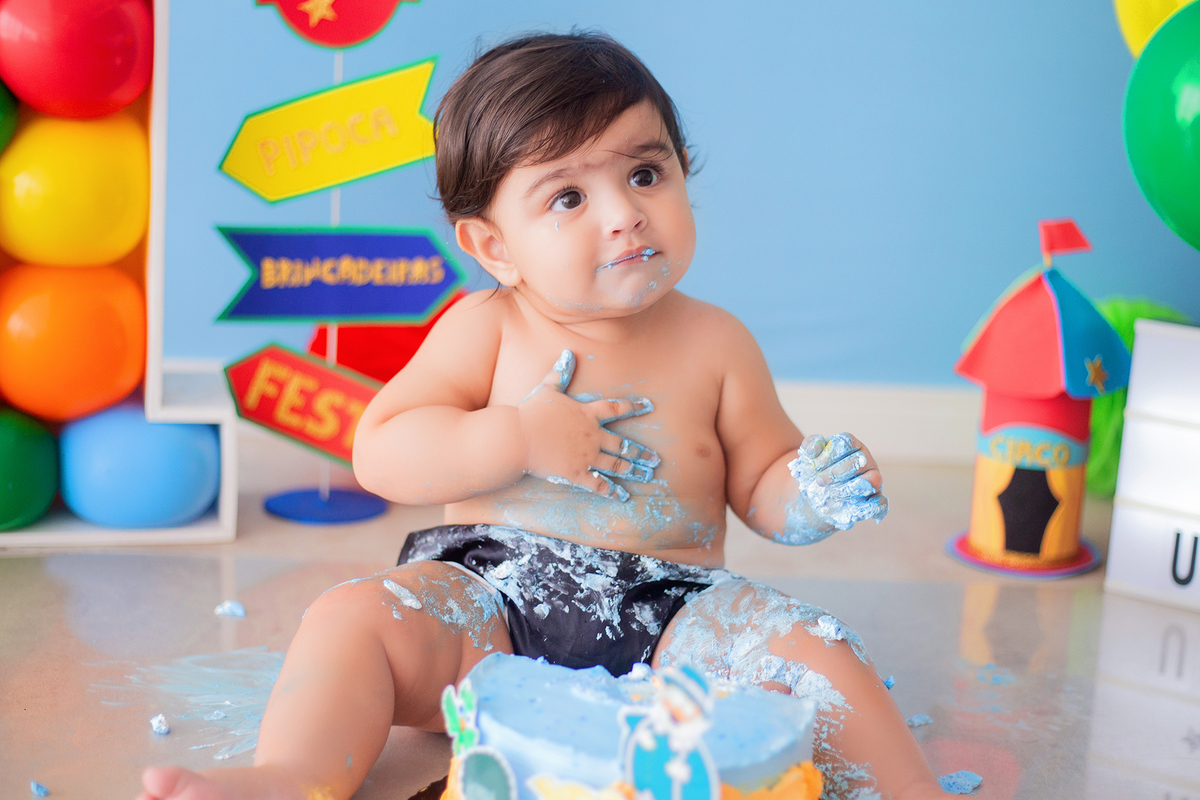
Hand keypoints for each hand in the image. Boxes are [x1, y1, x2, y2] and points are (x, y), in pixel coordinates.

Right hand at [517, 349, 658, 500]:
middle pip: (623, 445)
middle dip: (641, 452)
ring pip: (616, 465)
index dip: (634, 407)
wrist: (518, 437)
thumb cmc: (530, 412)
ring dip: (633, 470)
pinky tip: (622, 496)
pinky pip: (598, 484)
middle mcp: (592, 435)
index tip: (648, 407)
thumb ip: (560, 373)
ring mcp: (586, 456)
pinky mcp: (576, 473)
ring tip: (646, 475)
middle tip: (655, 459)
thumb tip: (567, 353)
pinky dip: (611, 491)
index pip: (616, 408)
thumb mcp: (547, 389)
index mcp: (587, 414)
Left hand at [779, 432, 887, 543]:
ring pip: (873, 480)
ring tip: (833, 494)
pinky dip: (870, 508)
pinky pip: (880, 504)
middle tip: (819, 482)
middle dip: (837, 472)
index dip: (829, 454)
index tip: (814, 465)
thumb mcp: (808, 457)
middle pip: (859, 461)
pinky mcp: (874, 500)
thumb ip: (810, 445)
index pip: (846, 443)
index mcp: (851, 446)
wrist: (816, 496)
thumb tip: (816, 446)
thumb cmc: (815, 472)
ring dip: (851, 488)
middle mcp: (866, 460)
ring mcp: (872, 481)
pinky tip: (853, 510)